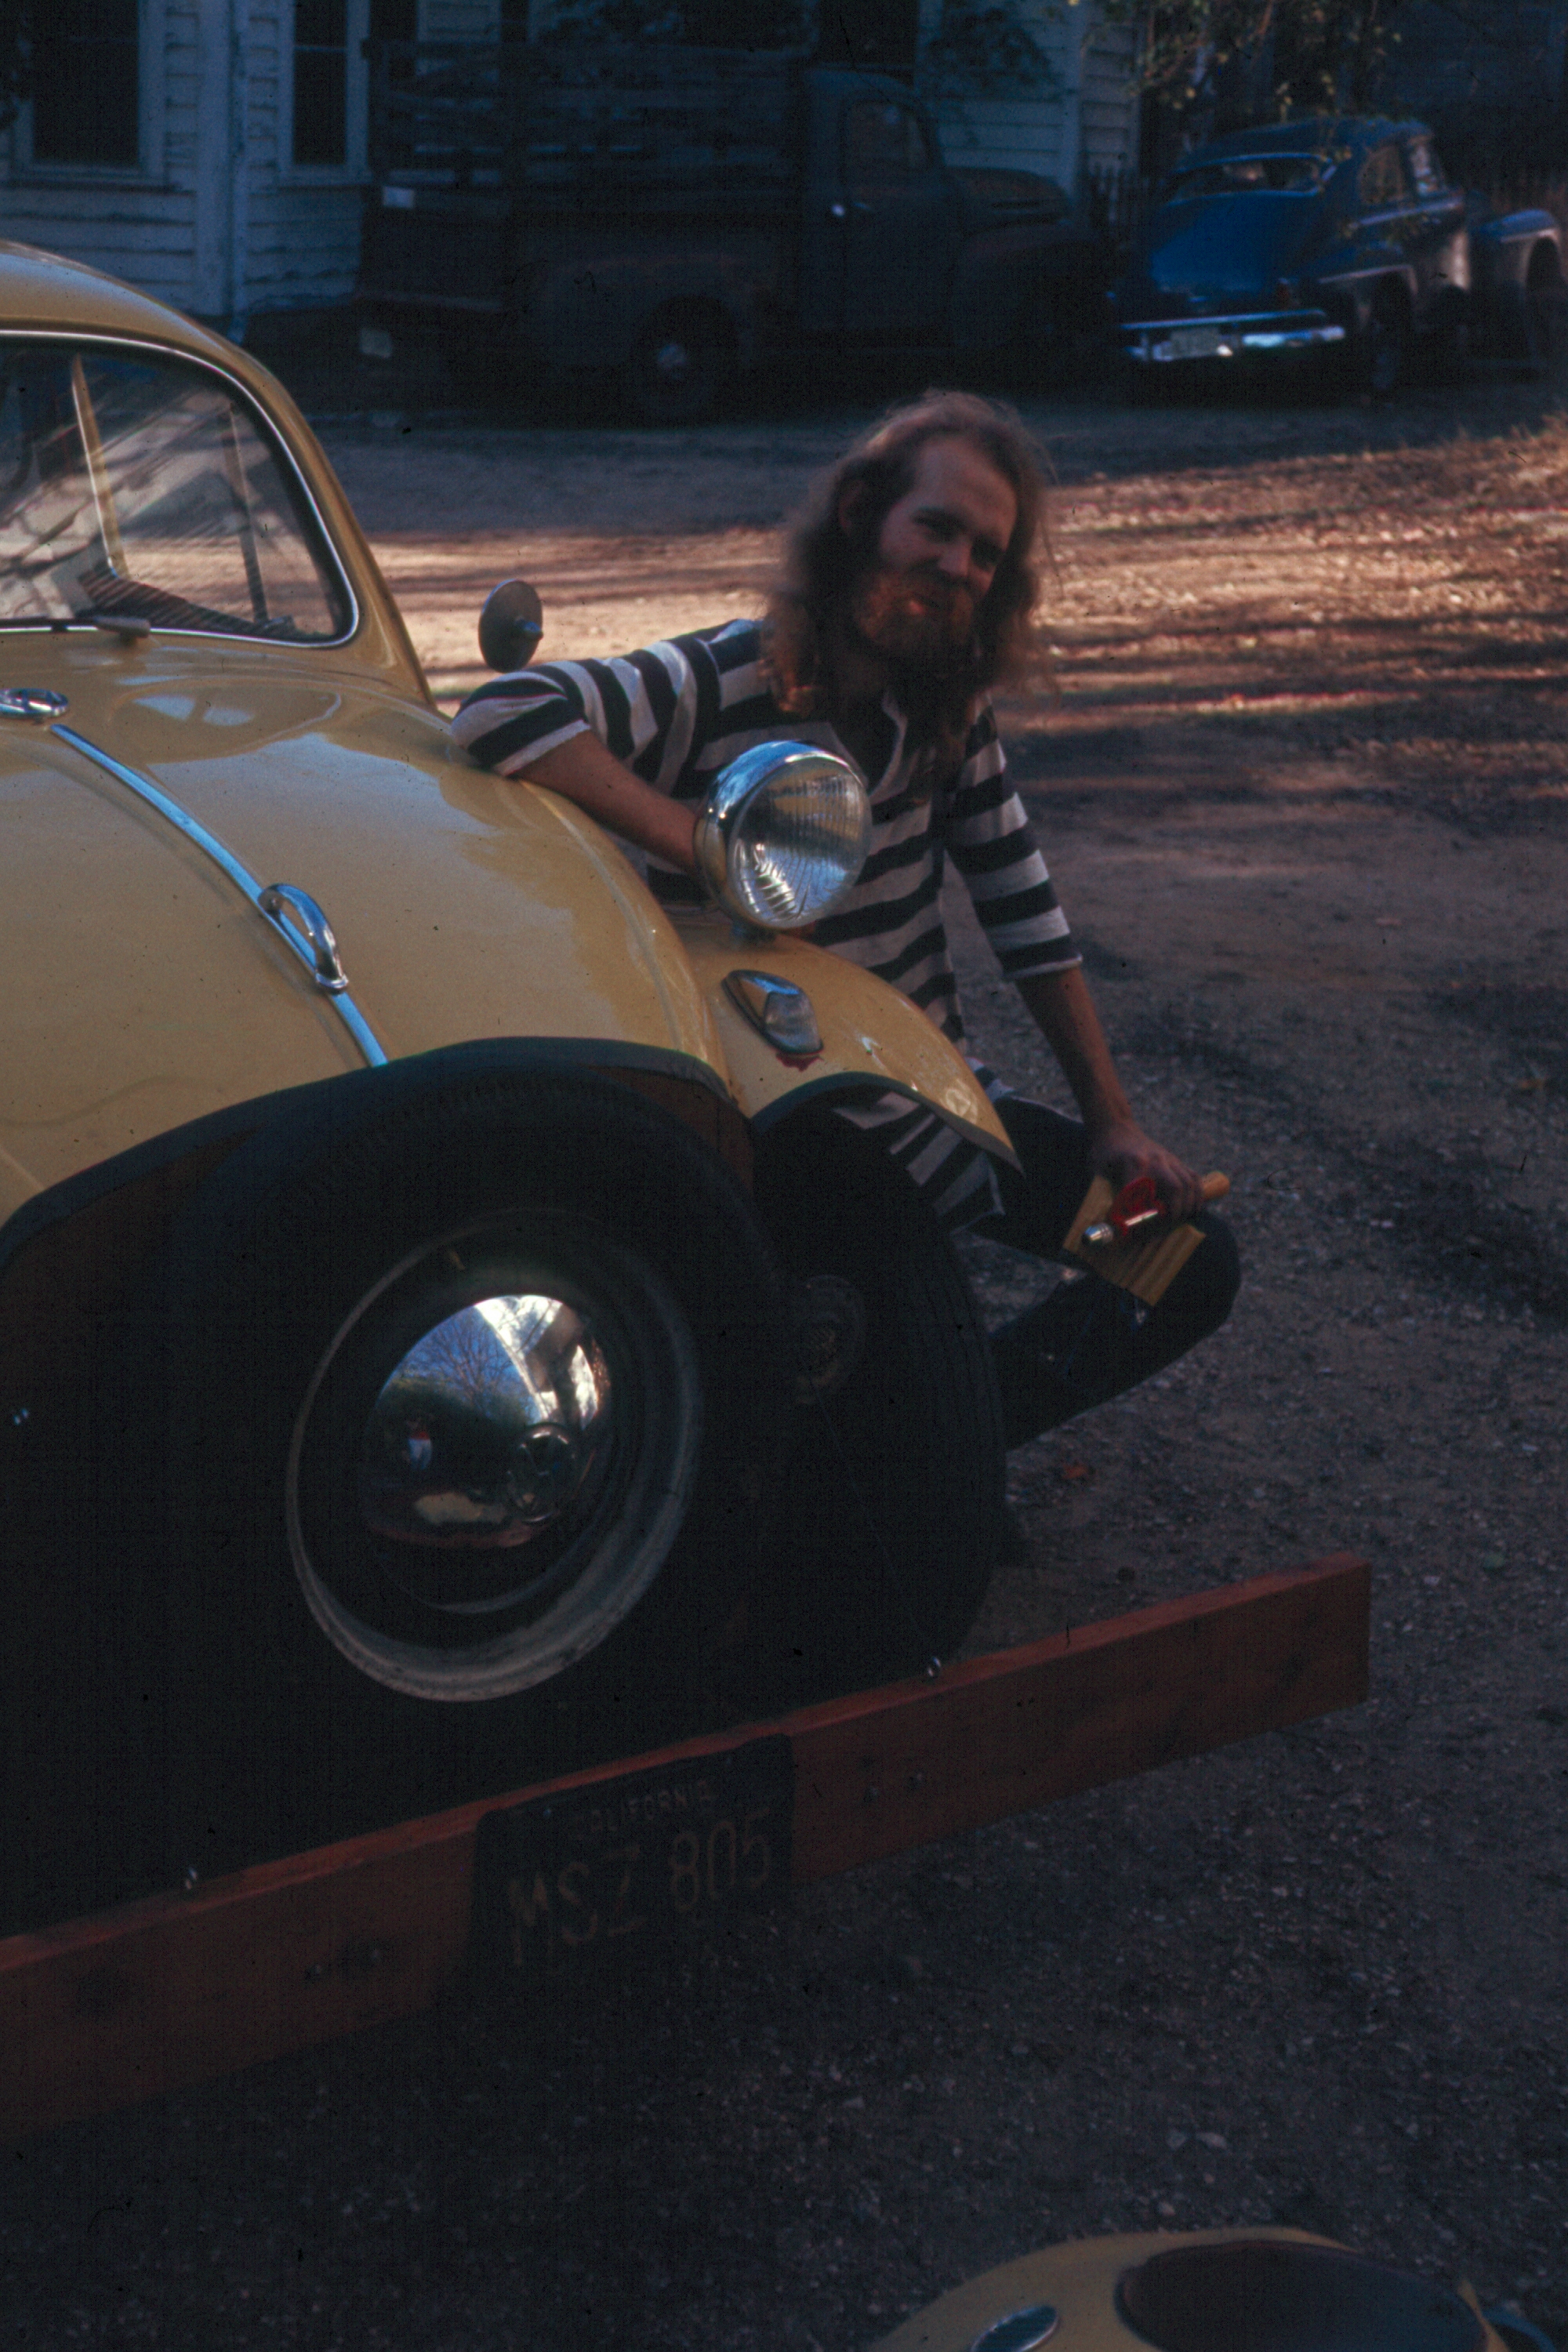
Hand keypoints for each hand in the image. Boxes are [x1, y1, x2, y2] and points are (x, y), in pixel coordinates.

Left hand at [1087, 1119, 1205, 1223]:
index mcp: (1134, 1162)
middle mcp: (1155, 1159)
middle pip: (1175, 1187)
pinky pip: (1193, 1176)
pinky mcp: (1174, 1160)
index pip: (1143, 1193)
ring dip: (1188, 1204)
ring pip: (1188, 1183)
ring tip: (1181, 1219)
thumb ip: (1104, 1192)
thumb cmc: (1104, 1151)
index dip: (1142, 1213)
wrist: (1116, 1127)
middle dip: (1175, 1211)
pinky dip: (1197, 1194)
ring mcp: (1168, 1158)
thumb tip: (1111, 1222)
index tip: (1139, 1229)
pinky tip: (1194, 1207)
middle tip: (1166, 1225)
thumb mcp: (1097, 1169)